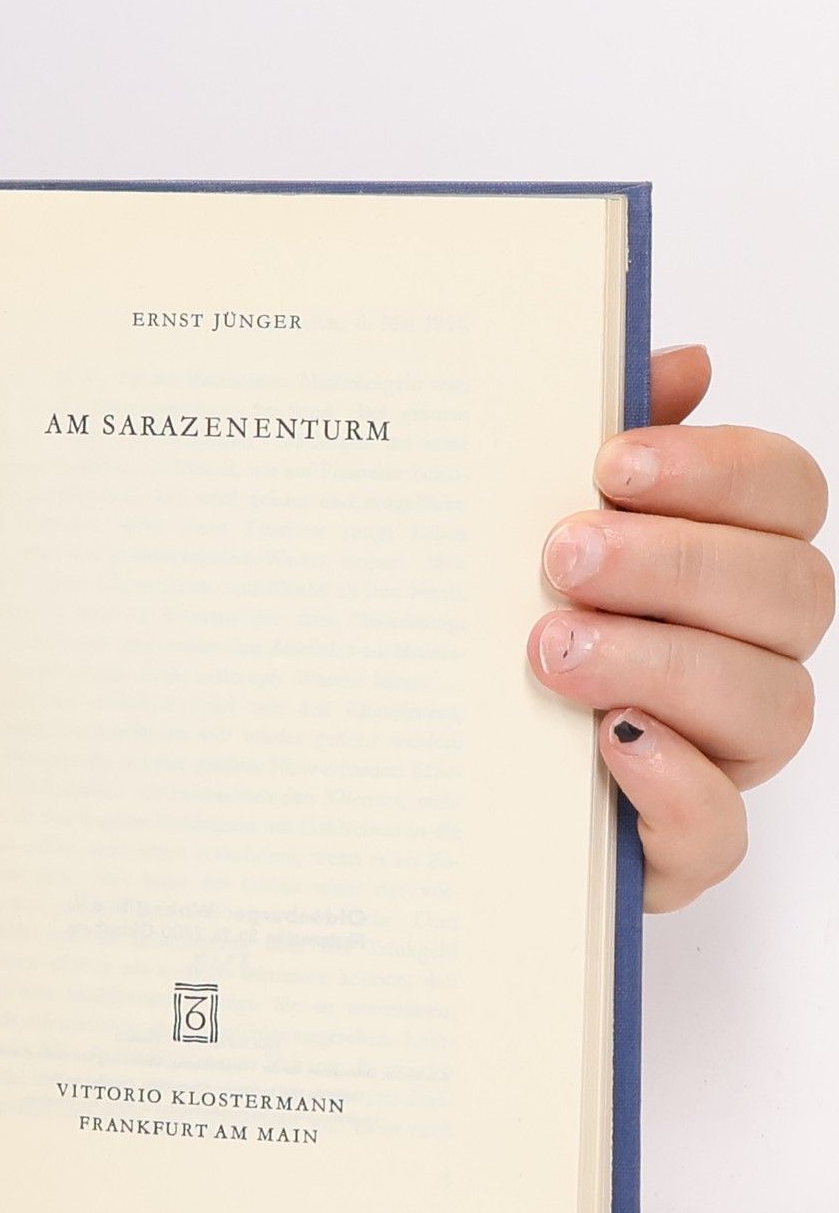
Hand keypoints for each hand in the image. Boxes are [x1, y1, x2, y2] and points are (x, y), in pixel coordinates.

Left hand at [530, 346, 830, 911]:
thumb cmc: (488, 636)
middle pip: (791, 593)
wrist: (420, 779)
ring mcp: (722, 756)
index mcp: (723, 567)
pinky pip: (719, 828)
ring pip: (770, 705)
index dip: (721, 470)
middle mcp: (746, 656)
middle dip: (678, 564)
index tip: (615, 463)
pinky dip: (672, 780)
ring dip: (663, 663)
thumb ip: (599, 450)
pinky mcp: (677, 850)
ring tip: (551, 648)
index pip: (787, 495)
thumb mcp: (515, 531)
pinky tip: (605, 738)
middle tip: (562, 556)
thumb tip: (679, 362)